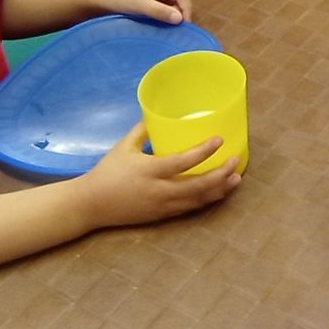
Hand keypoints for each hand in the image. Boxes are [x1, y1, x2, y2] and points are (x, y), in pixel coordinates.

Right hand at [76, 125, 241, 229]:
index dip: (203, 151)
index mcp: (149, 170)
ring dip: (220, 189)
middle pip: (198, 185)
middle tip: (235, 161)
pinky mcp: (162, 216)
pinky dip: (207, 199)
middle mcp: (159, 190)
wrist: (91, 205)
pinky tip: (219, 192)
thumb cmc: (107, 172)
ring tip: (236, 178)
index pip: (182, 161)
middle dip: (221, 174)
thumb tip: (156, 113)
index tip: (219, 140)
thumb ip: (142, 130)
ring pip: (198, 199)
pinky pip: (190, 208)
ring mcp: (162, 206)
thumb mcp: (123, 147)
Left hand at [97, 0, 190, 23]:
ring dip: (174, 17)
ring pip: (177, 5)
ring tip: (170, 30)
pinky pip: (171, 8)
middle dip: (180, 15)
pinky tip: (164, 24)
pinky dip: (169, 17)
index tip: (184, 29)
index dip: (185, 12)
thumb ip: (160, 11)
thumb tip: (180, 19)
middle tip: (177, 32)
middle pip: (182, 0)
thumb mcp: (140, 6)